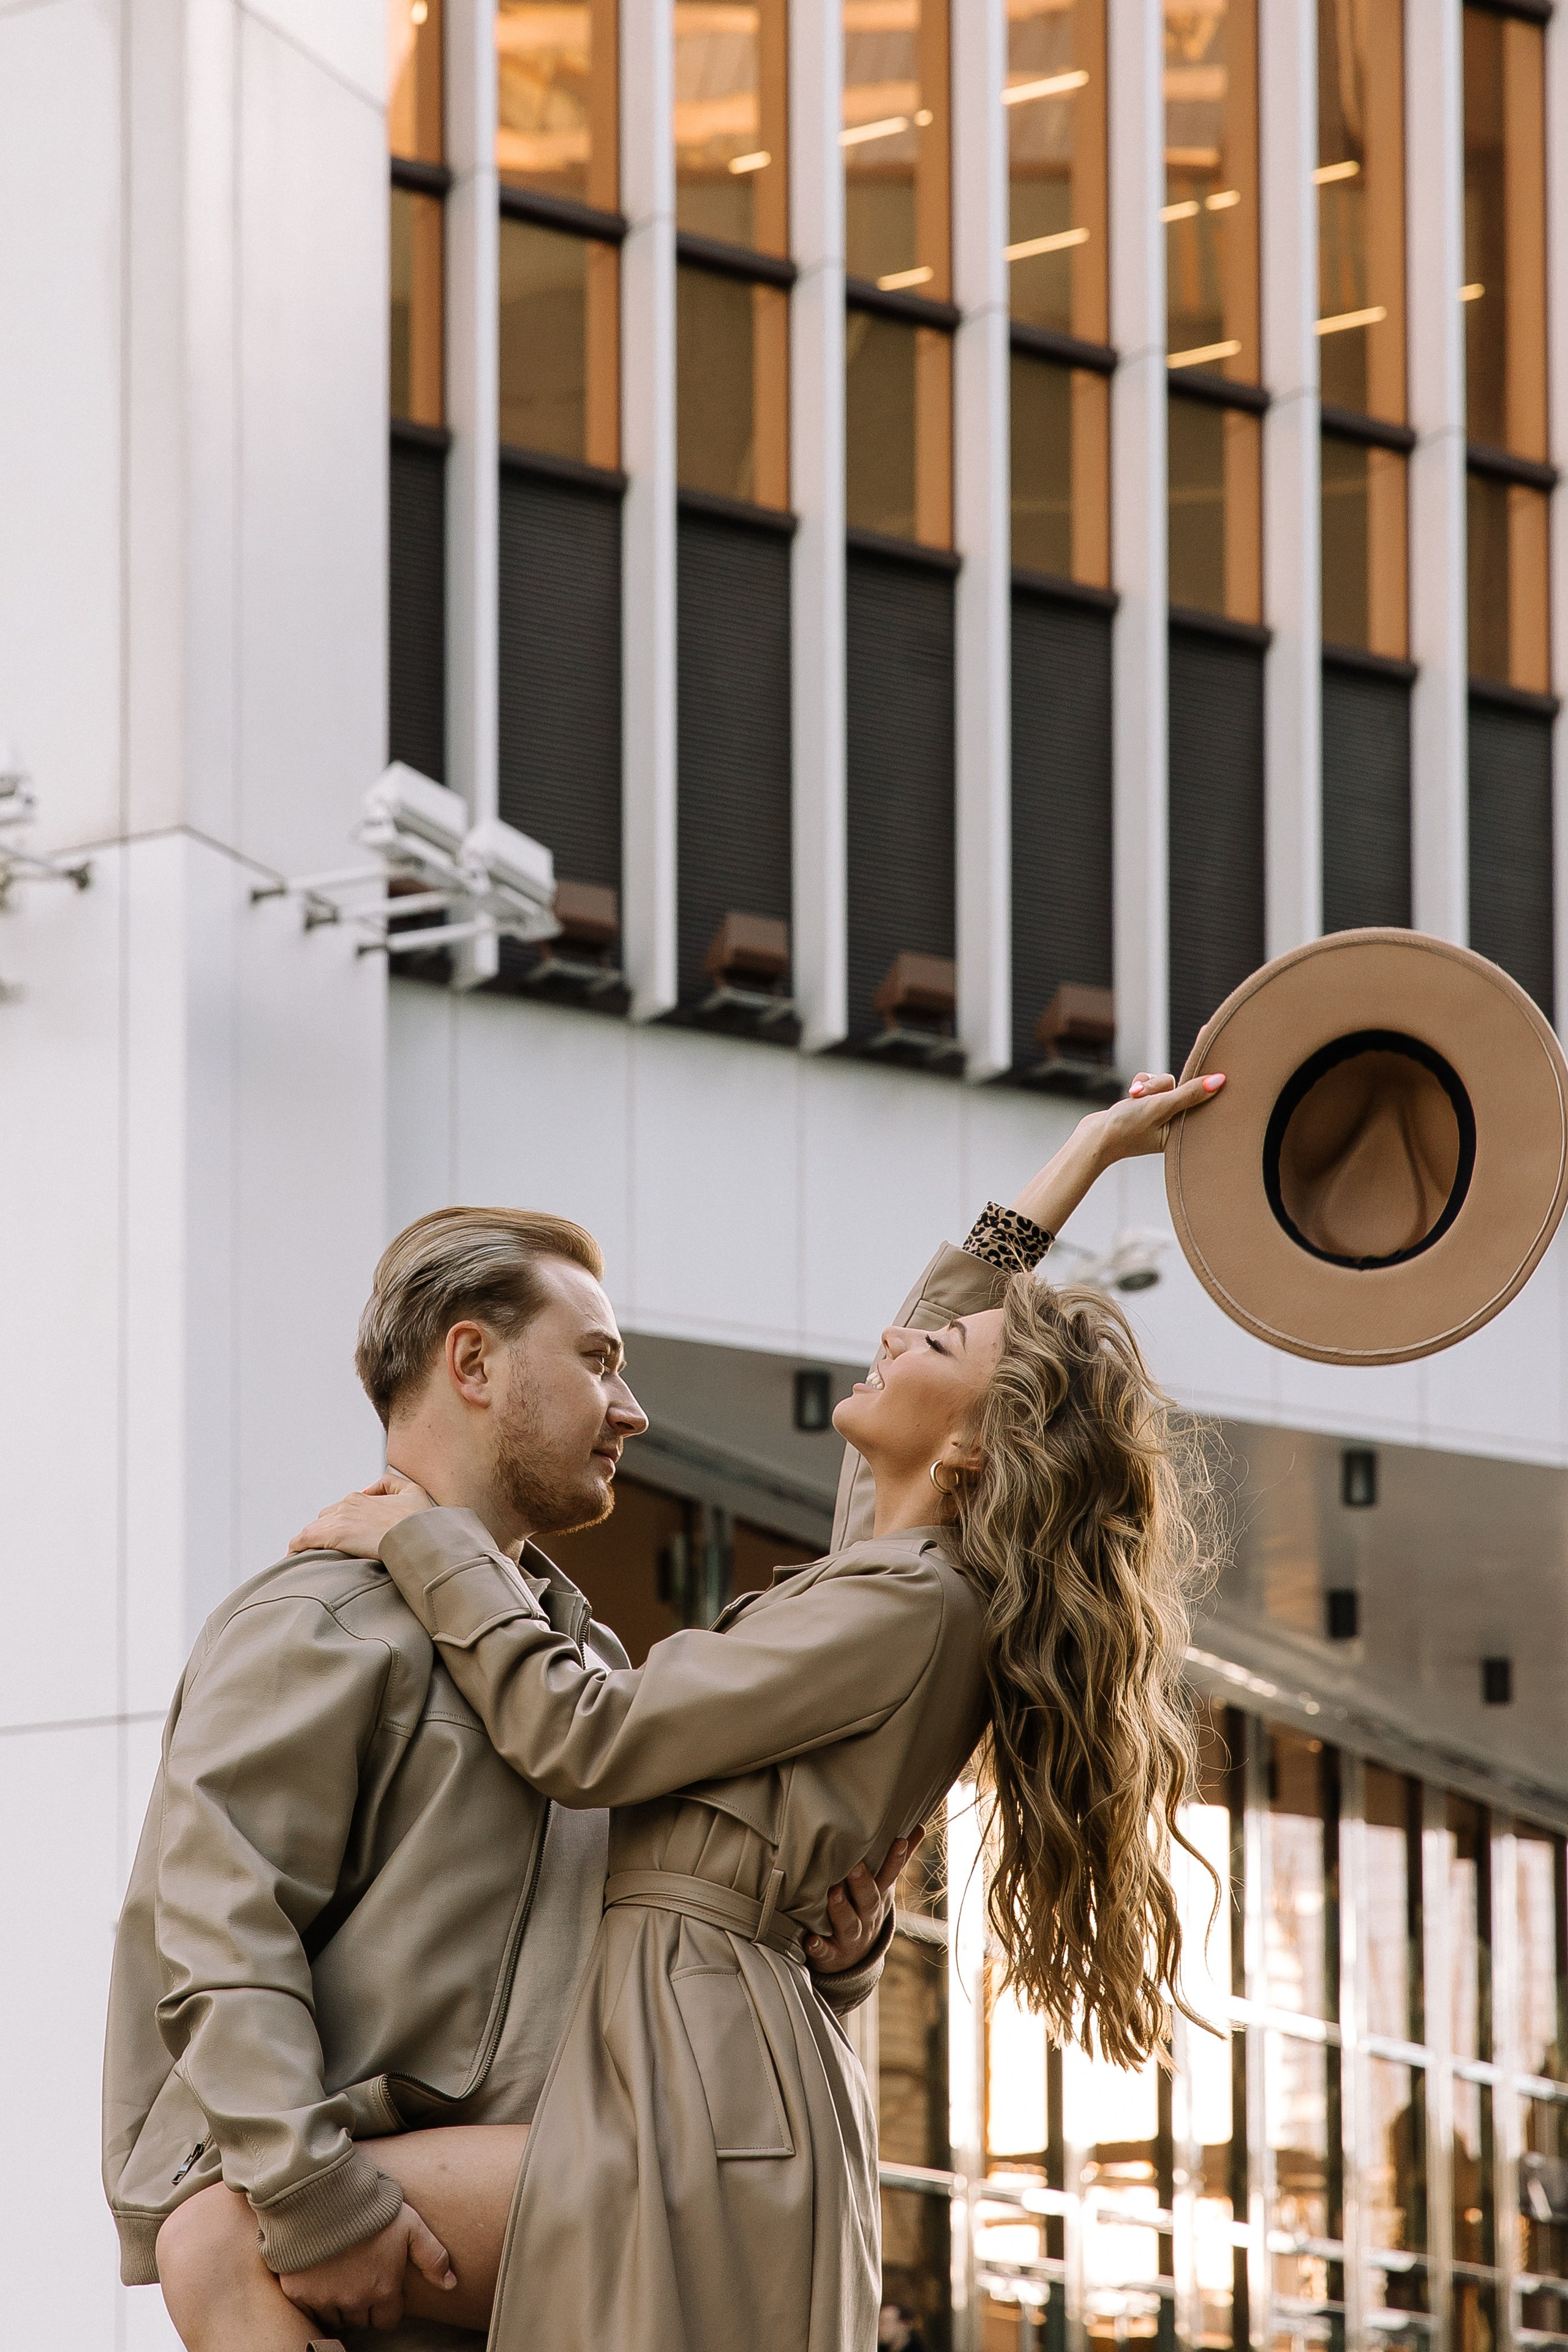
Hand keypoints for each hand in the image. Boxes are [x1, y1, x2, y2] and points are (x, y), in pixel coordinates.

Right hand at [279, 2200, 454, 2333]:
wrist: (323, 2197)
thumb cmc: (369, 2208)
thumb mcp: (410, 2225)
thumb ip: (432, 2256)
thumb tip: (451, 2284)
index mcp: (383, 2290)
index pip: (387, 2320)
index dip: (386, 2305)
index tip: (380, 2284)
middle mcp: (354, 2301)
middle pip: (361, 2320)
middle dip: (363, 2304)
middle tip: (359, 2276)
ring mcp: (325, 2300)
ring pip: (335, 2317)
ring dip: (338, 2303)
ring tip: (339, 2274)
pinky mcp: (299, 2294)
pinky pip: (309, 2311)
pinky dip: (314, 2299)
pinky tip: (318, 2276)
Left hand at [289, 1471, 433, 1557]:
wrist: (418, 1537)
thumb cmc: (418, 1519)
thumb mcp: (412, 1491)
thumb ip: (390, 1483)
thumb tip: (369, 1488)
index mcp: (360, 1497)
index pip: (339, 1510)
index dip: (339, 1524)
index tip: (341, 1538)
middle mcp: (346, 1505)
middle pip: (324, 1519)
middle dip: (324, 1533)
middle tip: (327, 1550)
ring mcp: (339, 1519)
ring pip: (312, 1529)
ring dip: (310, 1541)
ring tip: (307, 1557)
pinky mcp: (334, 1535)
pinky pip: (304, 1539)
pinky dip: (297, 1546)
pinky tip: (294, 1556)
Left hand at [806, 1828, 923, 1973]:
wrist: (854, 1960)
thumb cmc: (865, 1910)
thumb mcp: (883, 1887)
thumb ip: (897, 1859)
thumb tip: (920, 1826)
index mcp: (878, 1898)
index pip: (889, 1877)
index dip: (896, 1860)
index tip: (899, 1840)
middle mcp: (867, 1918)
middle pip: (869, 1901)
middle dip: (863, 1884)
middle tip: (855, 1866)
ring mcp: (850, 1938)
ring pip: (849, 1925)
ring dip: (841, 1910)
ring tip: (833, 1893)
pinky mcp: (831, 1954)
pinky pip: (825, 1952)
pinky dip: (818, 1947)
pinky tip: (809, 1940)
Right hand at [1007, 1070, 1223, 1234]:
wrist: (1093, 1139)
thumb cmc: (1126, 1129)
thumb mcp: (1160, 1108)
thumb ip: (1190, 1094)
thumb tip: (1220, 1080)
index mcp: (1185, 1130)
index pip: (1202, 1096)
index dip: (1208, 1075)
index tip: (1222, 1048)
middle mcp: (1176, 1123)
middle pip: (1181, 1085)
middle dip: (1160, 1086)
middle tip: (1145, 1092)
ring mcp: (1162, 1115)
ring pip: (1163, 1082)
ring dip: (1148, 1085)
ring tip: (1133, 1099)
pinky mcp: (1148, 1108)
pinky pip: (1151, 1085)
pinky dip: (1141, 1086)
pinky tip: (1129, 1097)